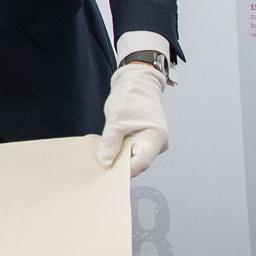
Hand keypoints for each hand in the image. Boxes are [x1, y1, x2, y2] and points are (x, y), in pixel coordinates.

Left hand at [99, 61, 167, 175]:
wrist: (138, 82)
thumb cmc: (130, 98)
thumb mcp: (116, 122)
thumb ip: (110, 143)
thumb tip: (105, 163)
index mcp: (155, 138)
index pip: (140, 163)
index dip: (123, 171)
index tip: (106, 173)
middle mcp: (157, 143)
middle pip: (137, 162)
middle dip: (118, 164)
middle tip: (98, 165)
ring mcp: (152, 141)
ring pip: (132, 156)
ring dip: (116, 155)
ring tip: (99, 151)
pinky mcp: (144, 139)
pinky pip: (131, 149)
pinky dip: (118, 148)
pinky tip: (105, 145)